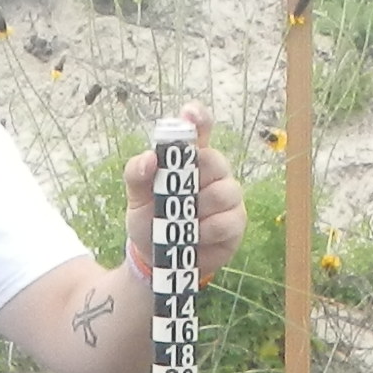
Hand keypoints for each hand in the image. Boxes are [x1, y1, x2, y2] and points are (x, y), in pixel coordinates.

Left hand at [120, 107, 246, 279]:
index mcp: (189, 158)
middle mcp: (213, 172)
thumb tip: (150, 158)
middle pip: (214, 160)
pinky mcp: (236, 222)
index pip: (200, 129)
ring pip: (224, 192)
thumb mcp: (136, 197)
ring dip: (199, 209)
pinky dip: (206, 231)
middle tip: (175, 197)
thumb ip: (137, 174)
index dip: (198, 118)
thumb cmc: (150, 220)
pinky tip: (195, 238)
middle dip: (194, 179)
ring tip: (183, 223)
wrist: (157, 259)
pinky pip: (227, 221)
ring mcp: (228, 196)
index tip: (190, 114)